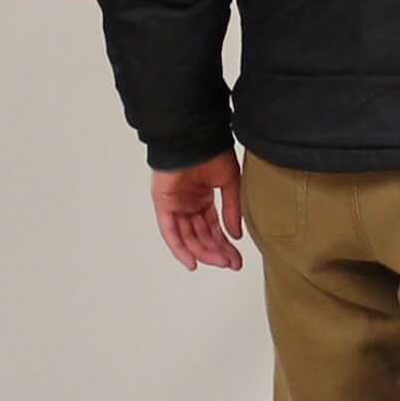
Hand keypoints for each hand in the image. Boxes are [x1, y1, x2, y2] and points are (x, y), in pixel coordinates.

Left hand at [149, 154, 246, 271]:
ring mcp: (175, 205)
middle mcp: (188, 204)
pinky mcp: (163, 204)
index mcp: (202, 197)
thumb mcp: (229, 183)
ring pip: (188, 236)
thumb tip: (235, 235)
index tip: (236, 258)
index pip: (213, 228)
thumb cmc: (211, 151)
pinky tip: (192, 261)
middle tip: (232, 264)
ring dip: (203, 252)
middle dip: (217, 251)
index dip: (225, 244)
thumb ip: (231, 210)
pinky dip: (179, 248)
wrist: (194, 137)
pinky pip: (170, 231)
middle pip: (201, 235)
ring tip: (220, 262)